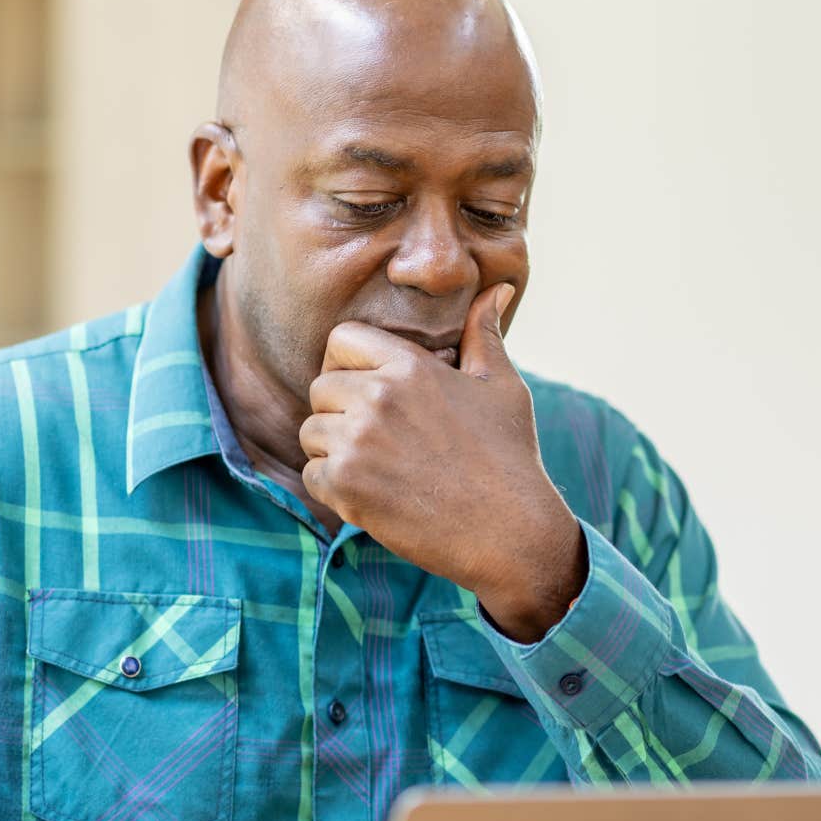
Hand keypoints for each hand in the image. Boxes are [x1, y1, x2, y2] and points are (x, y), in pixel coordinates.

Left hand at [301, 284, 587, 641]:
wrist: (510, 532)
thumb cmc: (509, 457)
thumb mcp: (501, 386)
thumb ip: (484, 333)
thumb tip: (498, 288)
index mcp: (410, 365)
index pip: (341, 340)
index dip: (347, 363)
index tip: (365, 389)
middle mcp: (377, 396)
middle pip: (320, 387)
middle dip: (339, 411)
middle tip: (377, 439)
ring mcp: (357, 442)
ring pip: (310, 432)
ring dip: (333, 451)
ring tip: (378, 468)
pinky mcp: (346, 486)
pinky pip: (311, 475)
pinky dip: (334, 489)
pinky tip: (373, 495)